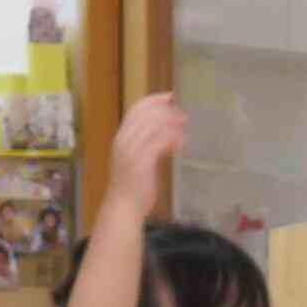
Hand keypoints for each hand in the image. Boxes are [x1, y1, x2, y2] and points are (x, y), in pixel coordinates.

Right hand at [106, 93, 187, 212]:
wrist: (123, 209)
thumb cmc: (132, 187)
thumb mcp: (136, 159)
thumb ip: (147, 144)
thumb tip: (166, 131)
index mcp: (121, 137)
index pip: (135, 109)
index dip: (153, 100)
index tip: (170, 96)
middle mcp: (124, 140)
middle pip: (146, 113)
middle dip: (167, 110)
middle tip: (183, 115)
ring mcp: (132, 151)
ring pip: (154, 125)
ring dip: (172, 123)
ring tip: (185, 128)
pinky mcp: (142, 162)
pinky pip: (161, 142)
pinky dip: (174, 139)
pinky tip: (183, 144)